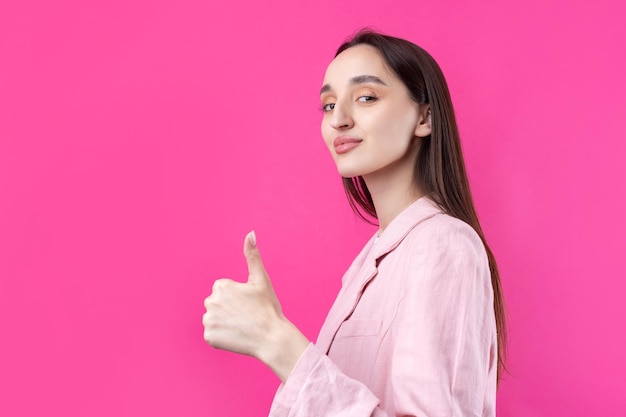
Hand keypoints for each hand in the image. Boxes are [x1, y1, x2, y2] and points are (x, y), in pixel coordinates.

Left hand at [202, 231, 309, 380]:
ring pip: (214, 319)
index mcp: (221, 286)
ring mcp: (208, 320)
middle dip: (229, 309)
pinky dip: (222, 337)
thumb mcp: (261, 279)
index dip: (238, 298)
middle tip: (247, 316)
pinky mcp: (209, 337)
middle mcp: (210, 301)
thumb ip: (253, 256)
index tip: (249, 304)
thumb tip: (250, 233)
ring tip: (242, 326)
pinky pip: (213, 335)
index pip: (224, 291)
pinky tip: (236, 336)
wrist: (272, 338)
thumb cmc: (268, 307)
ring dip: (225, 323)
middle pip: (217, 304)